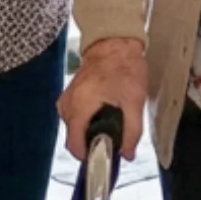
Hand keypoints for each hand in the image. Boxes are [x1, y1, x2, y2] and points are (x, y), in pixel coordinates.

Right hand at [60, 37, 148, 161]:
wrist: (114, 43)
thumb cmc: (123, 67)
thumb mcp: (134, 101)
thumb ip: (131, 131)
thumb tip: (127, 154)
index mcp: (80, 106)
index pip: (74, 144)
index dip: (89, 155)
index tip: (103, 156)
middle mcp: (67, 104)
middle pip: (75, 138)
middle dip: (93, 141)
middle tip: (114, 135)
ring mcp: (66, 99)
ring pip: (75, 129)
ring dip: (91, 131)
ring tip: (111, 119)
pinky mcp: (69, 96)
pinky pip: (75, 117)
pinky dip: (87, 120)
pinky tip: (103, 112)